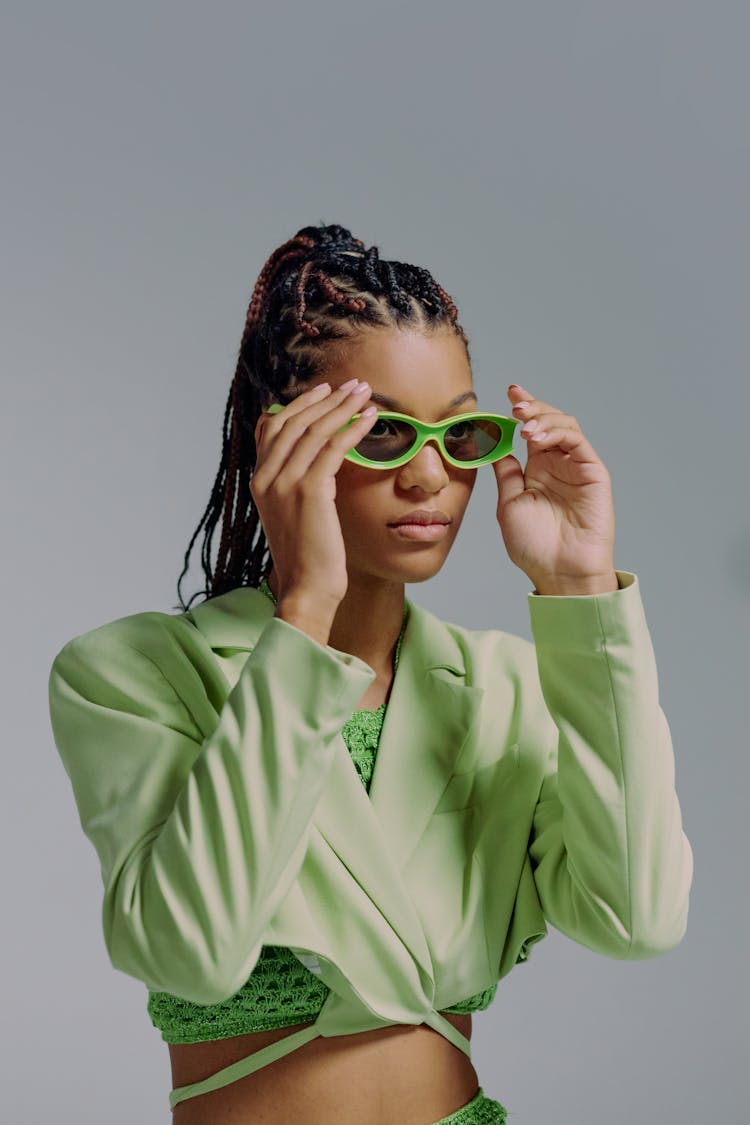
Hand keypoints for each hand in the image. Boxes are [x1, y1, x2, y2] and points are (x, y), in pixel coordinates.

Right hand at [251, 379, 377, 610]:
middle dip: (325, 398)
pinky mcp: (309, 491)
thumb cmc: (308, 558)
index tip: (324, 391)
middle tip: (352, 384)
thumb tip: (320, 463)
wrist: (306, 589)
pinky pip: (332, 448)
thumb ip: (298, 486)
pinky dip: (352, 428)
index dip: (299, 405)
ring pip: (314, 430)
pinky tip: (369, 418)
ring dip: (342, 407)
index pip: (273, 427)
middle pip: (294, 421)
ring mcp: (285, 483)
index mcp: (259, 481)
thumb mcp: (294, 515)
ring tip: (365, 393)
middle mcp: (266, 477)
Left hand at [491, 383, 616, 592]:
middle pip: (548, 421)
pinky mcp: (593, 473)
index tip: (509, 393)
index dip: (523, 409)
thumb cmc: (534, 547)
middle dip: (532, 407)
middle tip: (515, 403)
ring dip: (544, 418)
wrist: (559, 572)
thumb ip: (506, 474)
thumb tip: (495, 445)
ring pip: (565, 426)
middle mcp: (558, 465)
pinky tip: (537, 438)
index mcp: (538, 471)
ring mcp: (577, 468)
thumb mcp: (509, 504)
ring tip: (525, 426)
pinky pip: (578, 442)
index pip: (531, 431)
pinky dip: (558, 433)